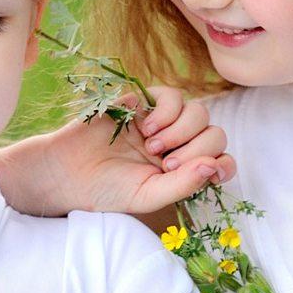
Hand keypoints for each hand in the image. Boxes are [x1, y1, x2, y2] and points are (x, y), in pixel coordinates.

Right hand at [0, 87, 234, 216]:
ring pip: (199, 112)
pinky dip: (167, 112)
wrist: (68, 173)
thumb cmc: (108, 190)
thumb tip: (215, 166)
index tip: (210, 172)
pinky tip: (145, 129)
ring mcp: (163, 121)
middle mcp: (179, 143)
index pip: (221, 159)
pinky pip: (173, 95)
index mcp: (184, 169)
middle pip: (214, 133)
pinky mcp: (144, 101)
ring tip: (152, 147)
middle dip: (196, 149)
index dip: (224, 163)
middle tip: (166, 165)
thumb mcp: (149, 196)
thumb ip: (184, 185)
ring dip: (182, 131)